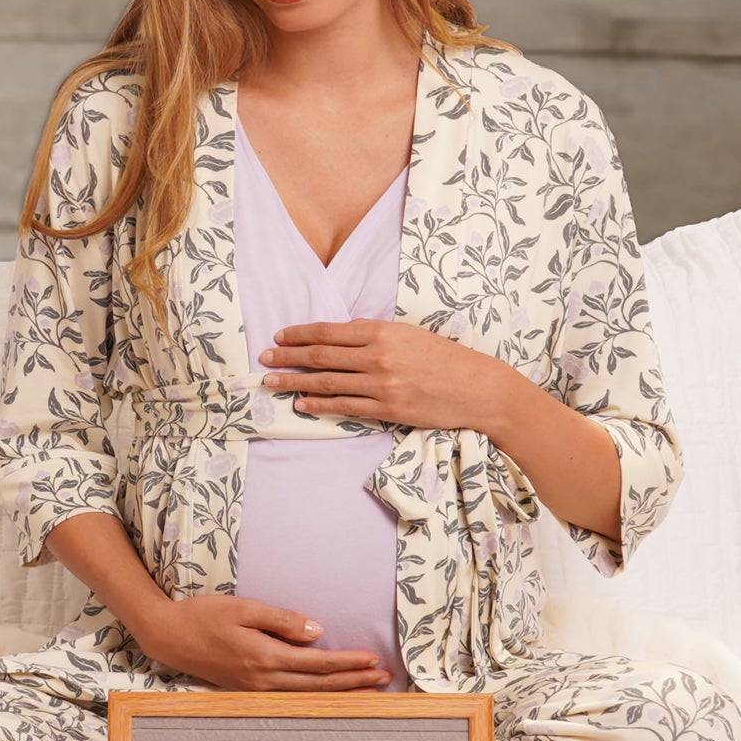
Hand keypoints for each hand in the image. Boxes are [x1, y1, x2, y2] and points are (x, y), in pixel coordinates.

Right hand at [140, 594, 394, 692]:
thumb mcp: (244, 608)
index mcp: (265, 657)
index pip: (319, 664)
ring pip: (308, 695)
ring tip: (368, 690)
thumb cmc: (204, 616)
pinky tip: (329, 694)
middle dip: (355, 683)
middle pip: (320, 686)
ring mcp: (256, 689)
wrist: (169, 637)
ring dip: (341, 693)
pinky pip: (292, 696)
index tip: (374, 660)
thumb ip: (282, 621)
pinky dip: (317, 696)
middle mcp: (264, 679)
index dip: (349, 663)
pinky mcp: (249, 689)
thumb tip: (318, 632)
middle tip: (385, 679)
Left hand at [258, 318, 498, 431]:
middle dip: (287, 357)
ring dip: (294, 382)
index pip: (329, 332)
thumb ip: (374, 335)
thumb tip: (339, 337)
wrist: (476, 387)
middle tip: (264, 358)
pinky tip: (301, 403)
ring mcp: (382, 384)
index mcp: (383, 332)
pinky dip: (319, 404)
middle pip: (320, 356)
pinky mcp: (388, 408)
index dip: (299, 334)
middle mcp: (378, 356)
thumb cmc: (444, 358)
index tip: (279, 336)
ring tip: (272, 381)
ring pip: (327, 382)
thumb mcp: (409, 334)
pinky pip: (344, 406)